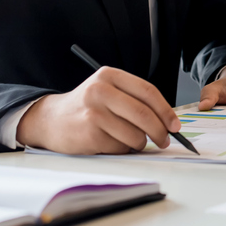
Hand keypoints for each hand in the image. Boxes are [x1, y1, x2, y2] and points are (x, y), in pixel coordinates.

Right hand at [15, 66, 180, 154]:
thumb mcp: (107, 91)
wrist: (51, 120)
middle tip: (164, 140)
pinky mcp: (89, 133)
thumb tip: (167, 122)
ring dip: (139, 143)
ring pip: (135, 135)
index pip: (148, 92)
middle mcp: (100, 90)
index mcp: (109, 75)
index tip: (175, 125)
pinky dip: (122, 150)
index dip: (166, 111)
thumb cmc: (86, 107)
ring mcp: (93, 112)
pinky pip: (120, 147)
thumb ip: (133, 100)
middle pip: (144, 114)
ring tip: (129, 140)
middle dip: (159, 131)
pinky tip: (109, 143)